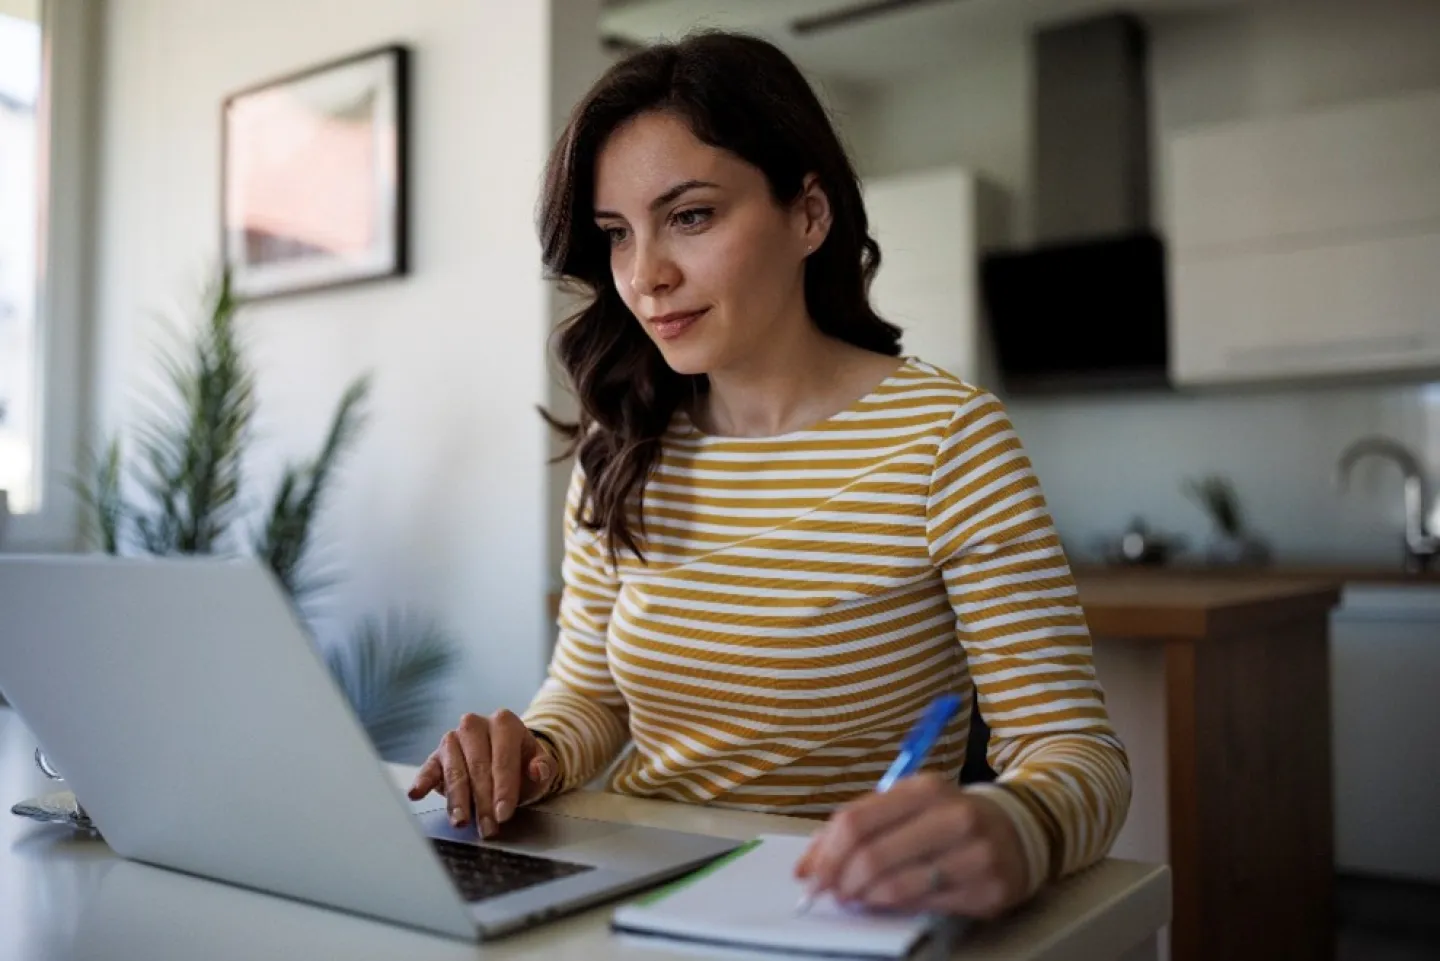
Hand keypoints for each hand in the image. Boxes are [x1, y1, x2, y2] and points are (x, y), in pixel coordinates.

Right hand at [406, 710, 558, 837]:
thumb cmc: (522, 763)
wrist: (503, 758)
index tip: (504, 814)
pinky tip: (416, 794)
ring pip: (455, 771)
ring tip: (461, 822)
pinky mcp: (437, 755)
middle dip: (483, 801)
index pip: (503, 758)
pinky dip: (423, 781)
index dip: (504, 789)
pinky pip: (429, 768)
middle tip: (488, 828)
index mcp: (504, 722)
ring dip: (458, 800)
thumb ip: (544, 767)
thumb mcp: (540, 764)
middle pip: (478, 767)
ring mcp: (453, 738)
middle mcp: (475, 725)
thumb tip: (539, 770)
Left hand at [794, 774, 1027, 918]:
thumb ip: (856, 827)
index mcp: (924, 788)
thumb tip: (806, 867)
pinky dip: (896, 907)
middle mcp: (952, 816)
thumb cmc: (946, 818)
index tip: (810, 876)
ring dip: (865, 897)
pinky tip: (889, 902)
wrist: (1017, 831)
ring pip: (896, 886)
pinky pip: (925, 904)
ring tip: (858, 897)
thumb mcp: (906, 806)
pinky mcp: (988, 889)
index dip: (826, 854)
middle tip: (832, 893)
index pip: (856, 821)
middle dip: (840, 881)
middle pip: (872, 855)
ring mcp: (974, 854)